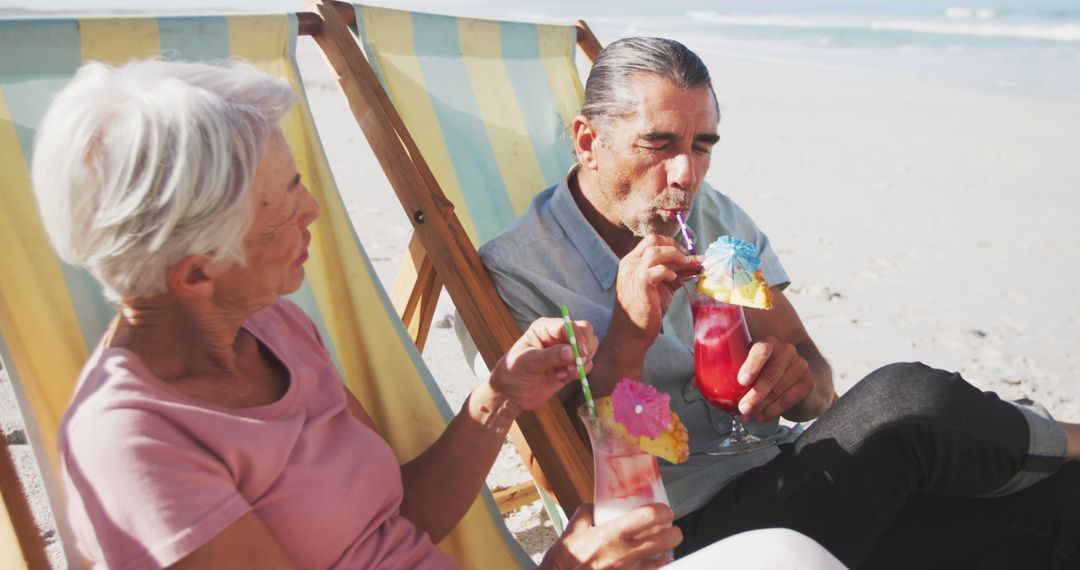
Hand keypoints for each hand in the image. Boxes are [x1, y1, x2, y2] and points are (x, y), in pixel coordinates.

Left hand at [490, 317, 597, 410]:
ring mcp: (566, 351)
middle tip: (578, 363)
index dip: (578, 338)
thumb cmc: (513, 372)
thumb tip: (571, 352)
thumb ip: (550, 356)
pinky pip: (587, 365)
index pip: (569, 325)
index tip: (579, 353)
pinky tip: (562, 377)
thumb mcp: (528, 362)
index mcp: (545, 328)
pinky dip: (579, 372)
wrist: (511, 394)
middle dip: (585, 348)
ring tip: (564, 372)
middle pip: (585, 332)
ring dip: (582, 362)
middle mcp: (558, 336)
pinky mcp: (571, 366)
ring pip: (589, 348)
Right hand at [539, 504, 681, 569]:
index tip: (664, 510)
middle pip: (665, 540)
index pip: (649, 517)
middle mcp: (624, 552)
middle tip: (671, 527)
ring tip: (663, 544)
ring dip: (666, 550)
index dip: (663, 511)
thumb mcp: (575, 526)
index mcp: (612, 533)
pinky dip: (655, 565)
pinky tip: (653, 561)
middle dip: (674, 532)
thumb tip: (600, 504)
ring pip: (662, 559)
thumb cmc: (566, 557)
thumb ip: (590, 511)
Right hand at [611, 234, 701, 347]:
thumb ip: (675, 273)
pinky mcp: (639, 286)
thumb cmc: (647, 310)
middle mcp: (629, 264)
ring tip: (687, 267)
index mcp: (632, 261)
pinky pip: (655, 270)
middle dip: (676, 248)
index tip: (688, 255)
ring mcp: (632, 274)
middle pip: (654, 241)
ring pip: (655, 252)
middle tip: (690, 260)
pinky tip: (674, 280)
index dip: (673, 244)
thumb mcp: (663, 286)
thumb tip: (696, 263)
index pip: (652, 240)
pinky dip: (668, 272)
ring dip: (675, 257)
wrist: (631, 334)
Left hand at [737, 336, 814, 420]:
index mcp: (768, 343)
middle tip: (742, 409)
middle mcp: (786, 351)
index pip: (761, 350)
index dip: (752, 366)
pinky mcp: (808, 382)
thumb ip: (731, 370)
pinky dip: (772, 411)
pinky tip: (761, 416)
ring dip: (761, 406)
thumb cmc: (765, 371)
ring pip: (778, 390)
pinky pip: (788, 400)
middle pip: (770, 375)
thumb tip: (702, 385)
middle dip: (754, 395)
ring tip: (747, 416)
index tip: (741, 381)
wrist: (796, 379)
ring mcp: (799, 365)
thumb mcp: (751, 365)